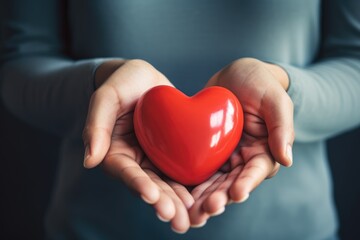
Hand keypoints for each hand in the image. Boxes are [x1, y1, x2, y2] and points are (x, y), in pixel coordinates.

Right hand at [82, 59, 193, 232]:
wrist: (143, 79)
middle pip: (148, 185)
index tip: (151, 195)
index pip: (125, 171)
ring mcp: (154, 158)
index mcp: (115, 152)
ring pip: (166, 183)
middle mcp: (135, 160)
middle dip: (162, 202)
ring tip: (191, 215)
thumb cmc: (121, 84)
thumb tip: (89, 161)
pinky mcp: (171, 153)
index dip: (137, 184)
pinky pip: (181, 170)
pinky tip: (204, 196)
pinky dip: (191, 185)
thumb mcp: (106, 97)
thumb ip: (96, 125)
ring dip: (178, 201)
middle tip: (176, 218)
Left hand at [188, 58, 294, 225]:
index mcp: (264, 149)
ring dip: (204, 197)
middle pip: (233, 183)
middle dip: (221, 198)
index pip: (256, 171)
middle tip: (207, 210)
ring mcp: (224, 155)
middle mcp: (244, 158)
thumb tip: (287, 159)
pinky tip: (178, 194)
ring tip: (191, 211)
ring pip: (214, 182)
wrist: (237, 75)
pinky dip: (190, 183)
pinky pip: (198, 169)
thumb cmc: (260, 83)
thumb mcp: (274, 99)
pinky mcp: (207, 150)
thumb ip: (281, 126)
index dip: (247, 183)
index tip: (237, 193)